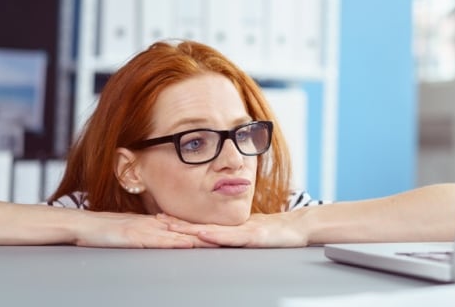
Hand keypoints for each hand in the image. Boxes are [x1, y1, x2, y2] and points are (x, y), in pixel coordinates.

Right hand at [73, 210, 213, 248]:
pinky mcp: (135, 236)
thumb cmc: (105, 230)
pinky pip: (158, 240)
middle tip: (231, 235)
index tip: (224, 231)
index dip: (205, 229)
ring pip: (178, 234)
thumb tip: (167, 238)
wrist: (82, 225)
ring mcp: (145, 229)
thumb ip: (150, 233)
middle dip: (210, 233)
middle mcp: (154, 224)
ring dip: (198, 237)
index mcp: (155, 223)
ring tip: (219, 240)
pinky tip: (187, 244)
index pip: (185, 226)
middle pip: (187, 229)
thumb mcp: (132, 231)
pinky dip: (174, 242)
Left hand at [159, 211, 308, 247]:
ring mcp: (242, 232)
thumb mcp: (249, 232)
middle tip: (157, 220)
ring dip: (190, 229)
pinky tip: (203, 234)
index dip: (181, 222)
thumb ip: (233, 234)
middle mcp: (233, 228)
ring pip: (211, 231)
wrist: (297, 229)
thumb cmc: (275, 233)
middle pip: (200, 226)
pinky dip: (215, 235)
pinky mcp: (253, 237)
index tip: (161, 218)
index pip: (200, 225)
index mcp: (229, 228)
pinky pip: (231, 237)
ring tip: (171, 227)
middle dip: (178, 224)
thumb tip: (214, 235)